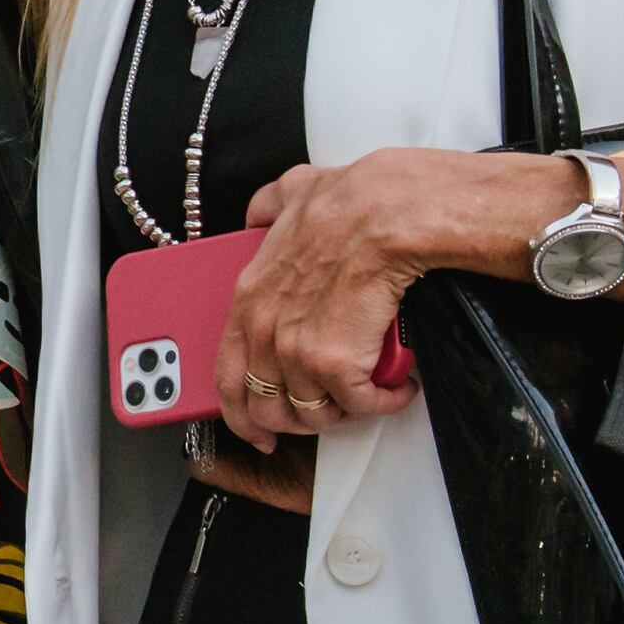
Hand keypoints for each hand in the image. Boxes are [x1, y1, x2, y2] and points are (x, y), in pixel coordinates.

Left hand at [221, 152, 461, 439]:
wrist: (385, 215)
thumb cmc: (346, 204)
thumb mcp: (288, 193)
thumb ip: (265, 209)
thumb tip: (258, 216)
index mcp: (248, 300)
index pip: (227, 378)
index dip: (241, 414)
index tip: (256, 429)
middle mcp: (264, 332)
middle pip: (267, 408)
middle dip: (298, 422)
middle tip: (325, 414)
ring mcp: (297, 353)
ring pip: (314, 414)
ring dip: (343, 411)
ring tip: (365, 393)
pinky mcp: (337, 366)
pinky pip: (359, 405)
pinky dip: (383, 402)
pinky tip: (396, 387)